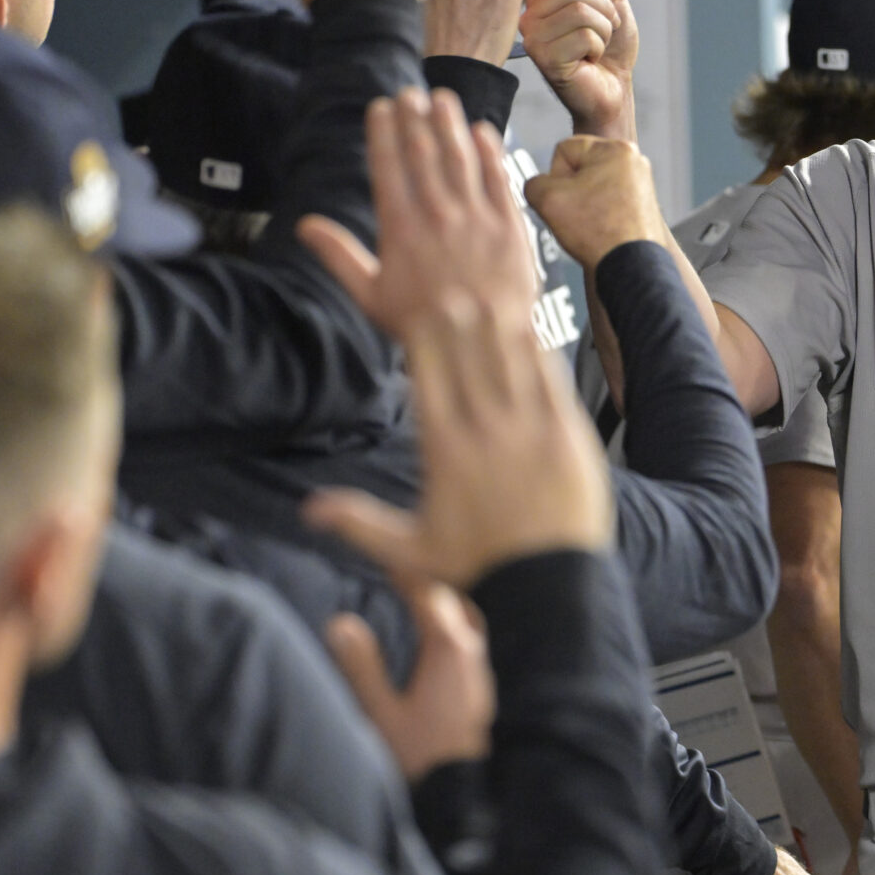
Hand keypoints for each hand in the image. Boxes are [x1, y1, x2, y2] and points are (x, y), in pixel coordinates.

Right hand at [299, 86, 540, 340]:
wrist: (479, 343)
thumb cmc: (420, 324)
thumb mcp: (370, 295)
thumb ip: (338, 255)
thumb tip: (304, 226)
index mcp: (400, 228)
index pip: (388, 166)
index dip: (384, 132)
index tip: (381, 107)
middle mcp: (437, 214)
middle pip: (423, 154)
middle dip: (414, 118)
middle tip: (410, 92)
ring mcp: (476, 217)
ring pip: (460, 158)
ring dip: (449, 124)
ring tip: (441, 98)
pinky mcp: (509, 225)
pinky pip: (498, 179)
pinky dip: (489, 152)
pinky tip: (481, 131)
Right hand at [303, 293, 613, 590]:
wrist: (546, 586)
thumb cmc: (479, 567)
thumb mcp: (409, 549)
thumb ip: (357, 522)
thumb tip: (308, 510)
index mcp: (444, 448)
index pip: (428, 374)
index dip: (424, 336)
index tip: (421, 310)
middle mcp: (484, 429)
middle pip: (466, 354)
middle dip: (457, 318)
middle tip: (451, 289)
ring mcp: (529, 427)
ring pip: (507, 358)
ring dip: (495, 324)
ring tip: (485, 295)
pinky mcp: (566, 433)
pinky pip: (549, 378)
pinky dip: (538, 350)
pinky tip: (529, 328)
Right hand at [326, 569, 493, 779]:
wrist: (459, 793)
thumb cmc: (419, 755)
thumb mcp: (381, 712)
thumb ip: (362, 666)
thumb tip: (342, 623)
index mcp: (447, 649)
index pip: (428, 595)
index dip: (407, 575)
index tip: (388, 563)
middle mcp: (471, 652)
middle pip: (452, 602)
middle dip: (425, 586)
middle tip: (398, 576)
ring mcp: (481, 670)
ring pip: (466, 621)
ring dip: (443, 607)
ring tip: (416, 603)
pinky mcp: (482, 689)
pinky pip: (471, 643)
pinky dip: (453, 629)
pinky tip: (435, 644)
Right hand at [521, 0, 638, 138]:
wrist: (614, 88)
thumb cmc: (610, 45)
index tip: (609, 6)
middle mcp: (528, 15)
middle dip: (605, 7)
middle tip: (608, 29)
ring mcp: (533, 37)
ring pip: (579, 10)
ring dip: (604, 29)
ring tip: (597, 46)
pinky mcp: (544, 58)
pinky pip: (584, 36)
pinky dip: (599, 47)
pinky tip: (590, 61)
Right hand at [523, 135, 664, 272]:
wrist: (631, 266)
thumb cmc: (599, 233)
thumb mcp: (547, 200)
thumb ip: (533, 183)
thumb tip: (539, 186)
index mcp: (615, 149)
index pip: (564, 149)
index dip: (555, 176)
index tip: (566, 199)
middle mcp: (634, 160)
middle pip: (579, 167)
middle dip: (570, 190)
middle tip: (577, 214)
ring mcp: (642, 182)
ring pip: (592, 185)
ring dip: (583, 203)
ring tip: (590, 225)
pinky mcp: (643, 203)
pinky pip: (607, 201)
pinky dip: (600, 214)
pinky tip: (600, 230)